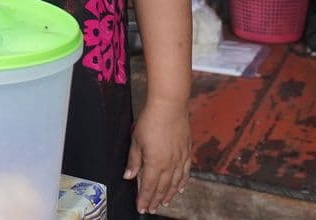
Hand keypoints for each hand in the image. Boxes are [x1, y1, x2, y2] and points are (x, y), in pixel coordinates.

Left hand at [124, 99, 190, 214]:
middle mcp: (170, 164)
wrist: (169, 106)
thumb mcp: (136, 140)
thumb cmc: (150, 121)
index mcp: (155, 163)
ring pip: (175, 183)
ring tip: (164, 203)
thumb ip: (134, 161)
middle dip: (155, 200)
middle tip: (151, 209)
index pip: (149, 186)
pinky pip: (186, 172)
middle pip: (162, 188)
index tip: (141, 208)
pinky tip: (180, 188)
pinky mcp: (187, 152)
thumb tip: (129, 176)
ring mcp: (180, 158)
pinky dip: (182, 182)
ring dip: (169, 195)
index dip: (145, 199)